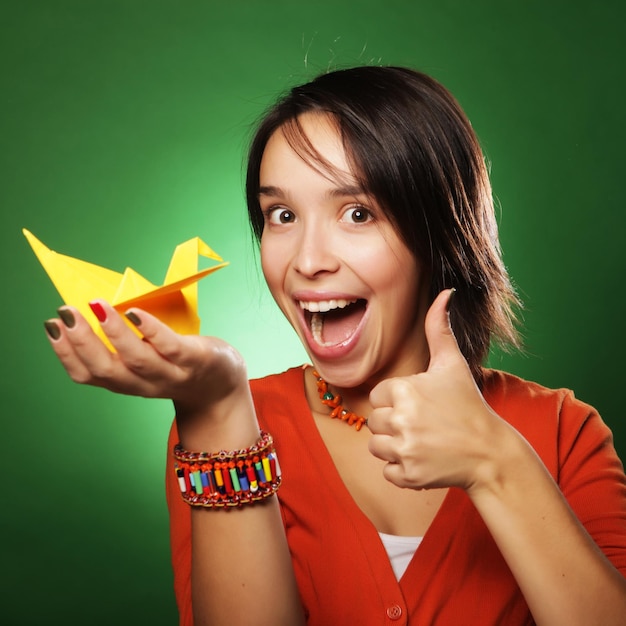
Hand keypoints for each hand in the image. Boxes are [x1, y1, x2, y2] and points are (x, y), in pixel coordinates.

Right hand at [44, 301, 252, 441]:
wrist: (221, 386)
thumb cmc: (178, 364)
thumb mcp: (145, 361)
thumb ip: (123, 346)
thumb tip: (95, 307)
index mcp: (127, 382)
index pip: (88, 375)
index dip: (65, 353)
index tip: (51, 325)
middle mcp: (145, 384)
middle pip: (107, 370)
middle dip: (81, 342)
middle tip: (65, 313)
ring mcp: (171, 374)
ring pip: (137, 360)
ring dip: (113, 333)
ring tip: (96, 306)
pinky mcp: (195, 361)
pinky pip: (171, 348)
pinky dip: (151, 331)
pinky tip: (135, 313)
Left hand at [367, 289, 510, 492]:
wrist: (489, 452)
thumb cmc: (467, 404)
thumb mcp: (452, 364)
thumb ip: (439, 328)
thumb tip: (445, 292)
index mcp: (404, 390)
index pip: (378, 396)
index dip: (398, 400)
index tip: (422, 405)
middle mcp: (401, 420)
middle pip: (374, 421)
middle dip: (395, 423)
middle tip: (425, 424)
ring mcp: (404, 450)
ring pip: (376, 446)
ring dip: (394, 446)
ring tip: (423, 441)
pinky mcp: (408, 476)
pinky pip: (387, 471)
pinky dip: (402, 469)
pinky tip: (425, 459)